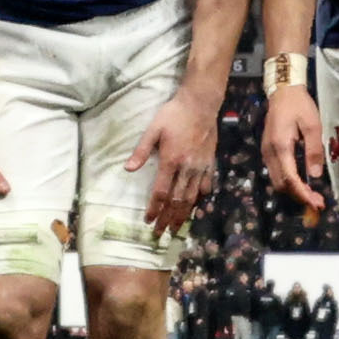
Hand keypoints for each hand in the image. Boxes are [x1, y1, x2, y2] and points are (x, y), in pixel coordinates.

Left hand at [127, 86, 218, 232]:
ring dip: (182, 215)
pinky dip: (200, 199)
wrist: (200, 104)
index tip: (148, 221)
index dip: (154, 209)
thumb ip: (141, 151)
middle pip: (176, 200)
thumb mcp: (153, 129)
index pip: (161, 192)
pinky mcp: (210, 163)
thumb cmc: (173, 115)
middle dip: (167, 219)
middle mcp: (186, 168)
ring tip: (175, 228)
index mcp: (171, 161)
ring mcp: (200, 167)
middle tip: (160, 234)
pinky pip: (206, 186)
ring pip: (191, 197)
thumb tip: (128, 169)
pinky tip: (195, 208)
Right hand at [260, 82, 329, 212]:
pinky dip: (289, 182)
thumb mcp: (312, 125)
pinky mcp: (268, 151)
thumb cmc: (299, 106)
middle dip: (299, 196)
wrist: (282, 92)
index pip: (290, 179)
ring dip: (294, 191)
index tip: (316, 203)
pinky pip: (277, 173)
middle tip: (318, 201)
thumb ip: (314, 150)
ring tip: (313, 195)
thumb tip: (316, 175)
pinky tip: (303, 182)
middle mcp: (270, 153)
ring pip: (277, 181)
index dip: (303, 194)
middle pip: (281, 184)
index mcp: (281, 147)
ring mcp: (267, 152)